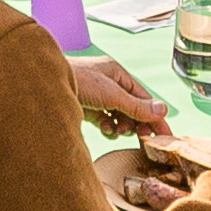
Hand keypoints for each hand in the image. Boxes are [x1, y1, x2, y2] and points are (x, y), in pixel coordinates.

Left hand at [56, 52, 177, 136]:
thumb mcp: (112, 94)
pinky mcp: (86, 108)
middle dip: (136, 122)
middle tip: (140, 136)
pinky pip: (105, 121)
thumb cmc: (77, 80)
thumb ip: (137, 106)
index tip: (164, 135)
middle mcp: (108, 84)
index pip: (144, 97)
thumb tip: (162, 110)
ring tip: (118, 130)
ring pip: (119, 116)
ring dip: (122, 126)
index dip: (155, 116)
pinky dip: (108, 127)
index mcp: (117, 74)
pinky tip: (105, 129)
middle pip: (132, 108)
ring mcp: (97, 97)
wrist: (45, 85)